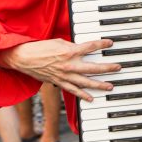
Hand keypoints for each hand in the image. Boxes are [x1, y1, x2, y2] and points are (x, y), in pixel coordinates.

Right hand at [0, 38, 120, 101]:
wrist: (24, 58)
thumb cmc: (40, 48)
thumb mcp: (59, 42)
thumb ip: (72, 46)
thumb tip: (82, 49)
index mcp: (69, 51)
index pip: (90, 47)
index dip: (102, 44)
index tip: (111, 43)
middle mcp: (69, 65)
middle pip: (93, 67)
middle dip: (107, 68)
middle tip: (118, 67)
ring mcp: (64, 75)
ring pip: (86, 82)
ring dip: (99, 85)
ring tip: (110, 86)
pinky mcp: (59, 82)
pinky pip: (73, 91)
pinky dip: (83, 96)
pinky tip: (91, 99)